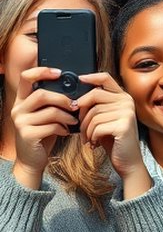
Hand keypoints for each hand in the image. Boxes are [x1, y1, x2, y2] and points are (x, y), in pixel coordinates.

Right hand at [11, 67, 78, 188]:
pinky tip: (66, 132)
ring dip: (67, 116)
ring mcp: (20, 122)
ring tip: (74, 120)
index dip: (42, 71)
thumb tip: (73, 91)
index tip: (59, 72)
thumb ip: (52, 103)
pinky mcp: (27, 135)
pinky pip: (51, 126)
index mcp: (21, 101)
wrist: (31, 161)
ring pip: (50, 111)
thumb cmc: (42, 135)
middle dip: (62, 98)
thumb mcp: (45, 116)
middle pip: (42, 94)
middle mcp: (18, 109)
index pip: (26, 77)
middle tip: (75, 105)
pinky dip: (63, 128)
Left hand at [76, 73, 151, 197]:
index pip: (105, 78)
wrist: (128, 162)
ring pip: (93, 114)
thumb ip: (96, 106)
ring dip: (86, 129)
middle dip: (82, 113)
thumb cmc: (114, 141)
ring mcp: (126, 113)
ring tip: (89, 139)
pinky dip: (92, 137)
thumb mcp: (105, 120)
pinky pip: (97, 127)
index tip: (79, 79)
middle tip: (80, 127)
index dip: (90, 77)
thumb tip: (75, 100)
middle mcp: (127, 102)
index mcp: (123, 98)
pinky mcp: (123, 125)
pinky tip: (95, 144)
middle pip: (94, 96)